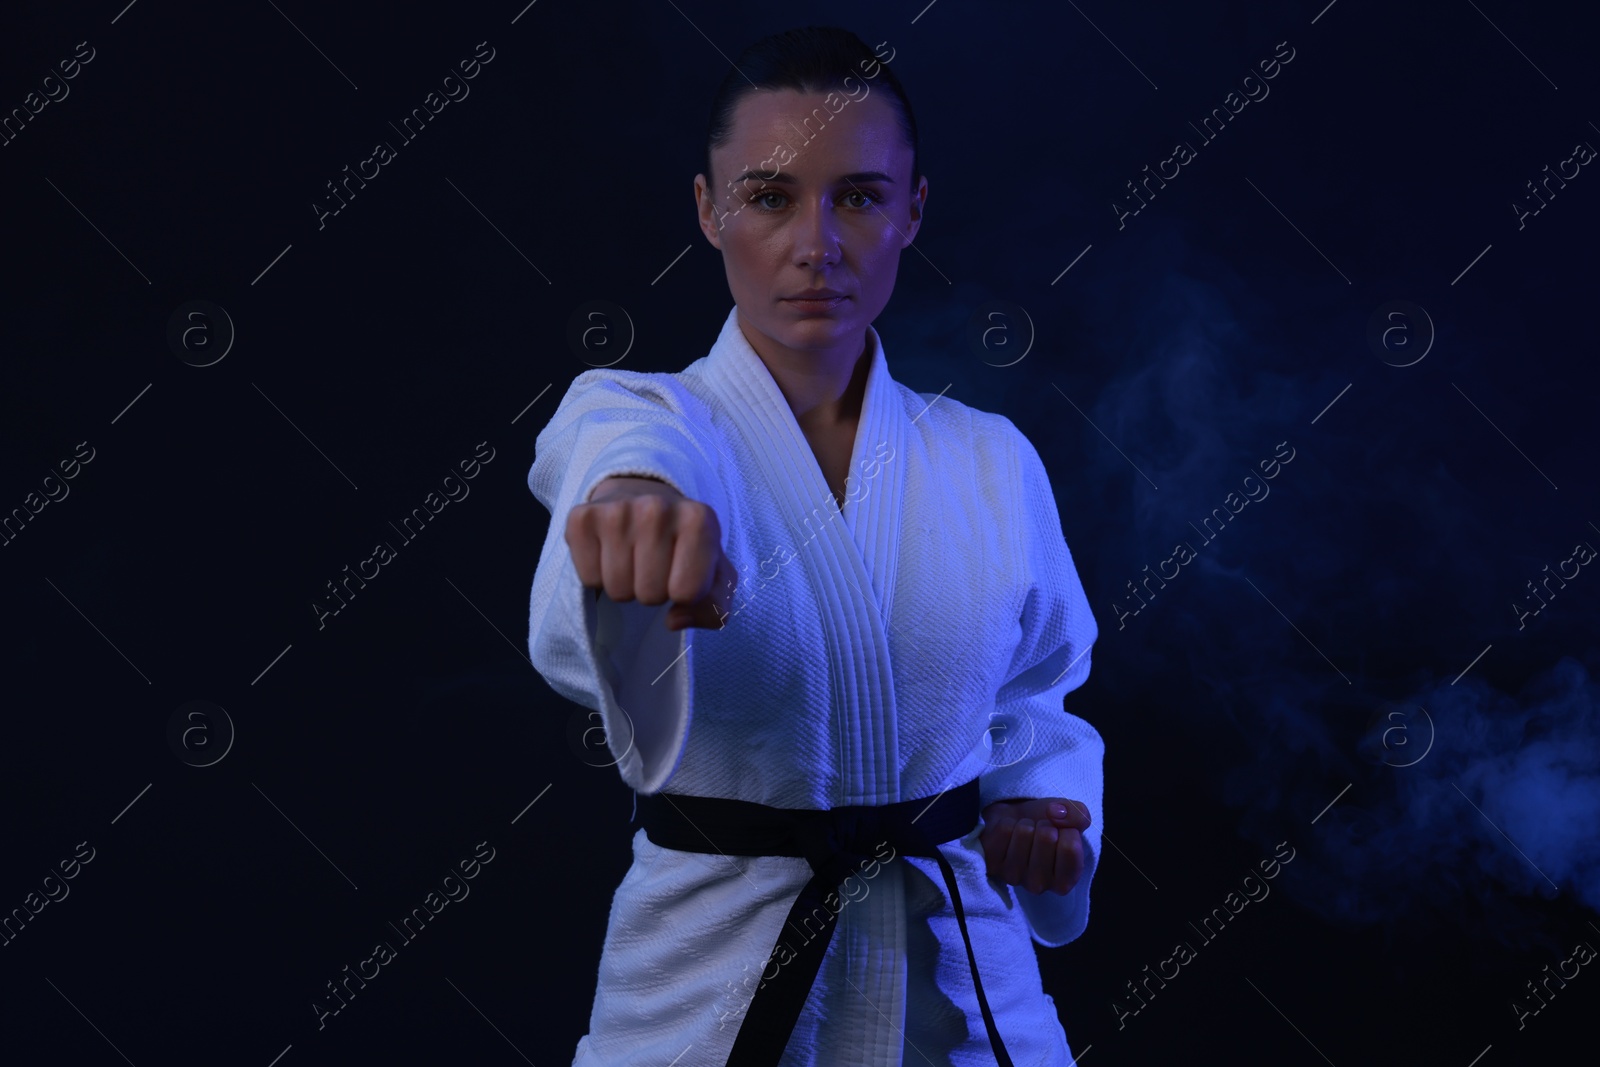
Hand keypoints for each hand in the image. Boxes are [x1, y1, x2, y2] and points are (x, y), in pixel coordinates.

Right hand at [565, 476, 737, 630]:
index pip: (688, 592)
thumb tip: (674, 620)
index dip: (684, 595)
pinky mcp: (582, 517)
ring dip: (626, 585)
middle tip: (653, 564)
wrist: (639, 498)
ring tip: (633, 558)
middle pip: (650, 595)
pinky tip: (609, 552)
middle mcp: (657, 508)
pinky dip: (598, 576)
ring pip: (618, 591)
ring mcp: (617, 510)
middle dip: (653, 590)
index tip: (681, 571)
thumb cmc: (681, 544)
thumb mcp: (714, 574)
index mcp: (699, 519)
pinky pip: (589, 579)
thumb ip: (714, 607)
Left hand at [979, 797, 1089, 895]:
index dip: (1066, 830)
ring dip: (1025, 823)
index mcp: (1064, 881)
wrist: (1013, 820)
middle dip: (1044, 825)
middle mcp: (1039, 885)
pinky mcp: (992, 865)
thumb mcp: (1070, 818)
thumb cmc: (1045, 824)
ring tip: (1024, 833)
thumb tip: (1056, 812)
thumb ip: (1079, 814)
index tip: (1059, 834)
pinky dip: (1007, 823)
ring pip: (1024, 832)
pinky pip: (1005, 829)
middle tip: (1039, 832)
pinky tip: (1008, 836)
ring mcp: (1014, 877)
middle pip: (1047, 837)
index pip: (1071, 849)